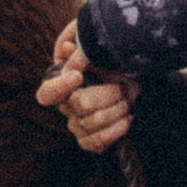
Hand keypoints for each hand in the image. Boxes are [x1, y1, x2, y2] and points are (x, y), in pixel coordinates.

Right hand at [36, 20, 140, 153]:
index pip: (47, 93)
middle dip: (107, 94)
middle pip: (79, 104)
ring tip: (126, 101)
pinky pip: (96, 143)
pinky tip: (127, 120)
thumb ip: (82, 44)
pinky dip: (115, 131)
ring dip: (117, 110)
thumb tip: (66, 48)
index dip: (59, 87)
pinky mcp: (91, 139)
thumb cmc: (117, 60)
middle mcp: (67, 106)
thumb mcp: (102, 45)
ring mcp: (78, 124)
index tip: (78, 75)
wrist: (140, 79)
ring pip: (92, 123)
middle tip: (121, 86)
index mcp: (63, 83)